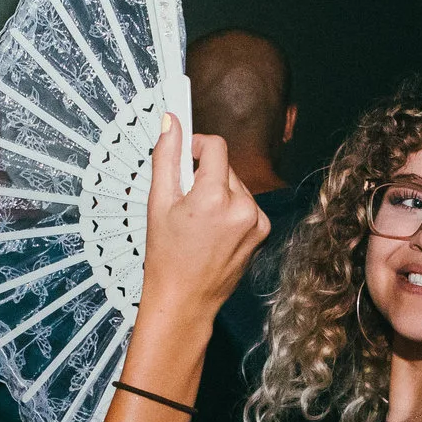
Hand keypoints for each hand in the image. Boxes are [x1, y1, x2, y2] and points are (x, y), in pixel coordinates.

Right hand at [138, 117, 269, 331]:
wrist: (184, 299)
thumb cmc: (166, 256)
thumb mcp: (159, 203)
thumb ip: (166, 157)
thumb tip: (171, 121)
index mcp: (215, 197)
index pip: (216, 147)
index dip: (197, 145)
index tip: (185, 154)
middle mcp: (243, 207)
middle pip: (226, 167)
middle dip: (205, 175)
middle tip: (185, 201)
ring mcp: (257, 221)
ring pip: (237, 186)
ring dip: (219, 192)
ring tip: (199, 221)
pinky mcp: (263, 232)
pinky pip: (247, 205)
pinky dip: (231, 210)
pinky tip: (214, 231)